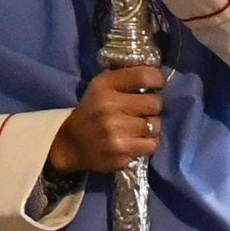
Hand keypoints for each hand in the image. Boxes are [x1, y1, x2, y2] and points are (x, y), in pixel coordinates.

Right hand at [48, 60, 164, 175]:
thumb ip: (126, 78)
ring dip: (151, 127)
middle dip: (152, 107)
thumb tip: (158, 77)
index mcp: (104, 86)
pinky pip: (151, 145)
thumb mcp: (101, 87)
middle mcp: (109, 107)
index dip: (157, 79)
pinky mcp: (120, 154)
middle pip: (155, 103)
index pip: (144, 76)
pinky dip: (147, 143)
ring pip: (155, 126)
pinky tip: (135, 141)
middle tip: (143, 111)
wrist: (71, 144)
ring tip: (137, 128)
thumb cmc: (92, 111)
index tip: (158, 85)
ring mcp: (115, 133)